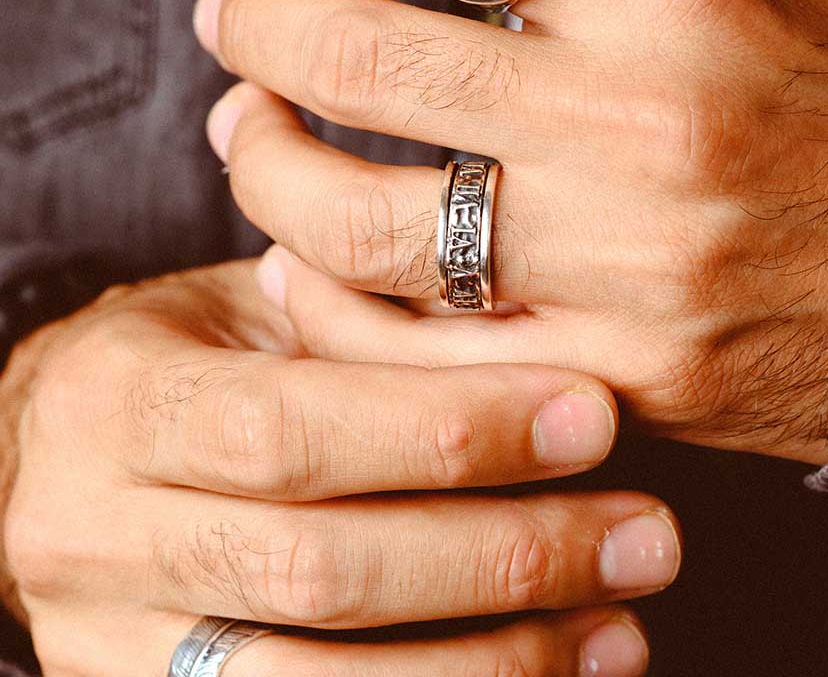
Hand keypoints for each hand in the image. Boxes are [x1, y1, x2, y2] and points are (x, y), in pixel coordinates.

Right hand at [0, 261, 674, 675]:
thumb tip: (518, 319)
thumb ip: (354, 319)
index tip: (592, 414)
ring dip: (493, 664)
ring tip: (621, 628)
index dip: (450, 430)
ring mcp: (112, 646)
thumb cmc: (194, 354)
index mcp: (122, 402)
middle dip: (500, 557)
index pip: (296, 429)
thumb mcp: (252, 307)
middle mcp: (92, 534)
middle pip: (318, 570)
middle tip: (643, 533)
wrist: (65, 451)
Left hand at [149, 0, 827, 464]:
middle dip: (247, 15)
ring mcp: (624, 265)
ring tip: (249, 121)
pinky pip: (427, 350)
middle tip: (225, 2)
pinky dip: (341, 300)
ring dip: (266, 160)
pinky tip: (315, 258)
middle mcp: (635, 121)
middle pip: (354, 53)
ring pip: (362, 217)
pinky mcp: (621, 372)